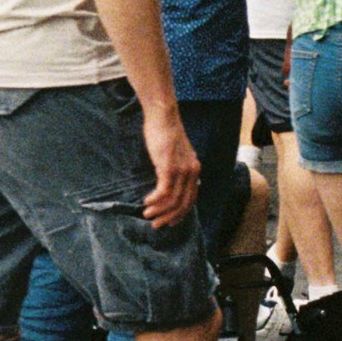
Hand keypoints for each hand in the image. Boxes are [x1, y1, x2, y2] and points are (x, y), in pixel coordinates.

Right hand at [140, 105, 202, 228]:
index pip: (191, 199)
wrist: (163, 116)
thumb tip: (167, 179)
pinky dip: (155, 200)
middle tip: (156, 224)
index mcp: (195, 169)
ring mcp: (182, 170)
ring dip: (159, 210)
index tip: (169, 221)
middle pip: (184, 203)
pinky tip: (146, 202)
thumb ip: (175, 166)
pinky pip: (164, 191)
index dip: (181, 213)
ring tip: (147, 215)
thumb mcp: (175, 152)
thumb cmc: (164, 131)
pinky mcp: (169, 167)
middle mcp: (192, 172)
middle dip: (169, 217)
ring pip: (173, 200)